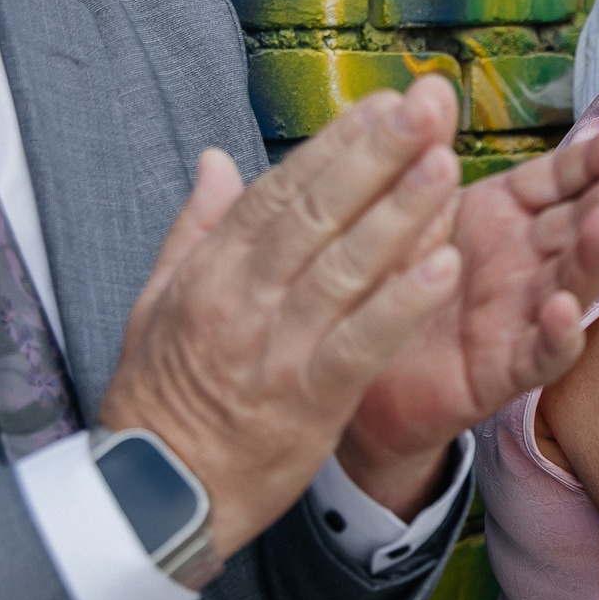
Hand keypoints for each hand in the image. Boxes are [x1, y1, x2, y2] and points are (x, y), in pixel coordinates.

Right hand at [99, 80, 469, 560]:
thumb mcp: (156, 301)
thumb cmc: (161, 396)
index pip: (280, 190)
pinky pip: (362, 343)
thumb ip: (195, 227)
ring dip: (400, 213)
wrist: (152, 496)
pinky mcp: (307, 398)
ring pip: (345, 267)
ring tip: (446, 165)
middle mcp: (243, 296)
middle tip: (427, 107)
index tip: (383, 102)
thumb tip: (214, 159)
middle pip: (317, 212)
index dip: (335, 143)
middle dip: (375, 154)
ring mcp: (276, 346)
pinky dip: (402, 305)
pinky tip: (444, 268)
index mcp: (211, 268)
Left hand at [339, 119, 598, 514]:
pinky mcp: (501, 372)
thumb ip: (421, 153)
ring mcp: (520, 317)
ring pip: (574, 283)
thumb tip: (430, 84)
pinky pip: (539, 355)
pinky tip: (564, 311)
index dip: (595, 160)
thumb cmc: (383, 280)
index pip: (562, 180)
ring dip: (597, 254)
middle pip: (584, 225)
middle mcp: (526, 263)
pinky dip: (558, 335)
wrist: (344, 366)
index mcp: (506, 215)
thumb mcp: (402, 209)